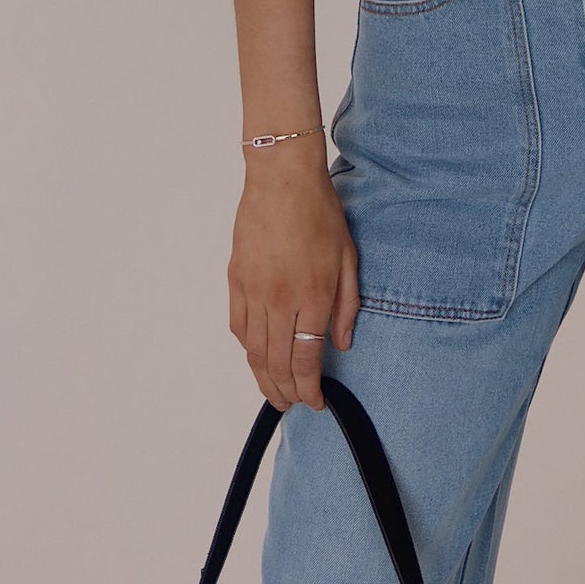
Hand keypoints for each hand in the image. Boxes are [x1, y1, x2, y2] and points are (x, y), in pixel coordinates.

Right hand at [228, 150, 360, 412]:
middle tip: (293, 405)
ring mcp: (254, 291)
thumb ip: (347, 306)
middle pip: (278, 364)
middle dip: (286, 393)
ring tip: (274, 393)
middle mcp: (281, 300)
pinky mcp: (236, 280)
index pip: (307, 360)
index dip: (310, 389)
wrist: (282, 179)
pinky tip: (257, 356)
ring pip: (254, 352)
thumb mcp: (348, 257)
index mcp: (313, 296)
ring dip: (264, 379)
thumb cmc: (320, 212)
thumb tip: (342, 344)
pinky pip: (239, 327)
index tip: (316, 402)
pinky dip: (247, 349)